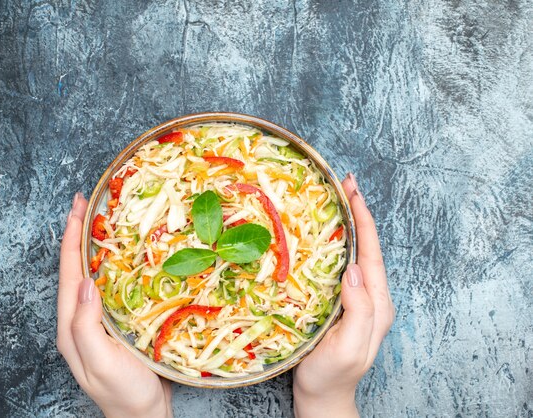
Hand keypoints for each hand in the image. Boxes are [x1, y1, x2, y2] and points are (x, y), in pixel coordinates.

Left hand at [57, 193, 172, 417]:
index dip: (72, 236)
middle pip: (77, 268)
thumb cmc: (124, 393)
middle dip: (80, 233)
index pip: (69, 272)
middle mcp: (82, 319)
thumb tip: (86, 282)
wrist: (144, 417)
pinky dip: (116, 264)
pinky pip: (114, 286)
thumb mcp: (100, 362)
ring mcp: (100, 320)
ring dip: (96, 245)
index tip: (79, 205)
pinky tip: (128, 255)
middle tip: (90, 202)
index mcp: (72, 325)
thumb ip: (86, 325)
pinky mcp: (118, 323)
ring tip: (105, 219)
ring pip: (94, 274)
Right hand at [293, 173, 394, 417]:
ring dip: (347, 225)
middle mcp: (370, 298)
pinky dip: (335, 244)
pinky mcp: (341, 302)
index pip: (373, 254)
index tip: (354, 192)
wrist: (321, 397)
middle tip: (345, 184)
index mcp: (377, 305)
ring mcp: (356, 299)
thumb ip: (358, 310)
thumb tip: (354, 269)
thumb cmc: (331, 376)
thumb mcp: (347, 348)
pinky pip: (340, 266)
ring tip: (336, 199)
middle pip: (367, 248)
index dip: (365, 221)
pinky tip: (322, 234)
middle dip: (358, 214)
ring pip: (355, 254)